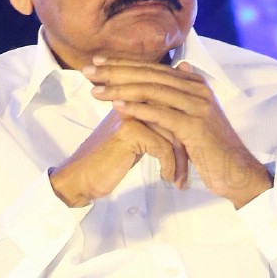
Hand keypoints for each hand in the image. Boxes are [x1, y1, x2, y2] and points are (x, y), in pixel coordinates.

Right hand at [49, 110, 188, 207]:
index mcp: (135, 98)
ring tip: (181, 179)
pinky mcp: (130, 132)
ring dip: (181, 160)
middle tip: (192, 168)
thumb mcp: (136, 139)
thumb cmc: (108, 161)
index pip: (171, 107)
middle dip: (187, 146)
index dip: (184, 132)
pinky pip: (163, 146)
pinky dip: (169, 165)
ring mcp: (132, 114)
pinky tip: (167, 178)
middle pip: (176, 118)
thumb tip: (178, 125)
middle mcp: (134, 100)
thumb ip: (154, 125)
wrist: (83, 177)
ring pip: (173, 133)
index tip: (193, 153)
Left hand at [84, 57, 272, 208]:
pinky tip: (117, 106)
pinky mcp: (195, 125)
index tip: (97, 61)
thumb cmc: (211, 150)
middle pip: (150, 75)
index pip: (153, 68)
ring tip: (96, 89)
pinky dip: (138, 108)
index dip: (124, 63)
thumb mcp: (195, 117)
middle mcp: (197, 89)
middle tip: (88, 69)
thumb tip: (179, 66)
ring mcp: (198, 105)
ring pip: (153, 91)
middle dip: (116, 71)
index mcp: (194, 84)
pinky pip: (161, 113)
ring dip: (121, 88)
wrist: (236, 172)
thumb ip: (183, 94)